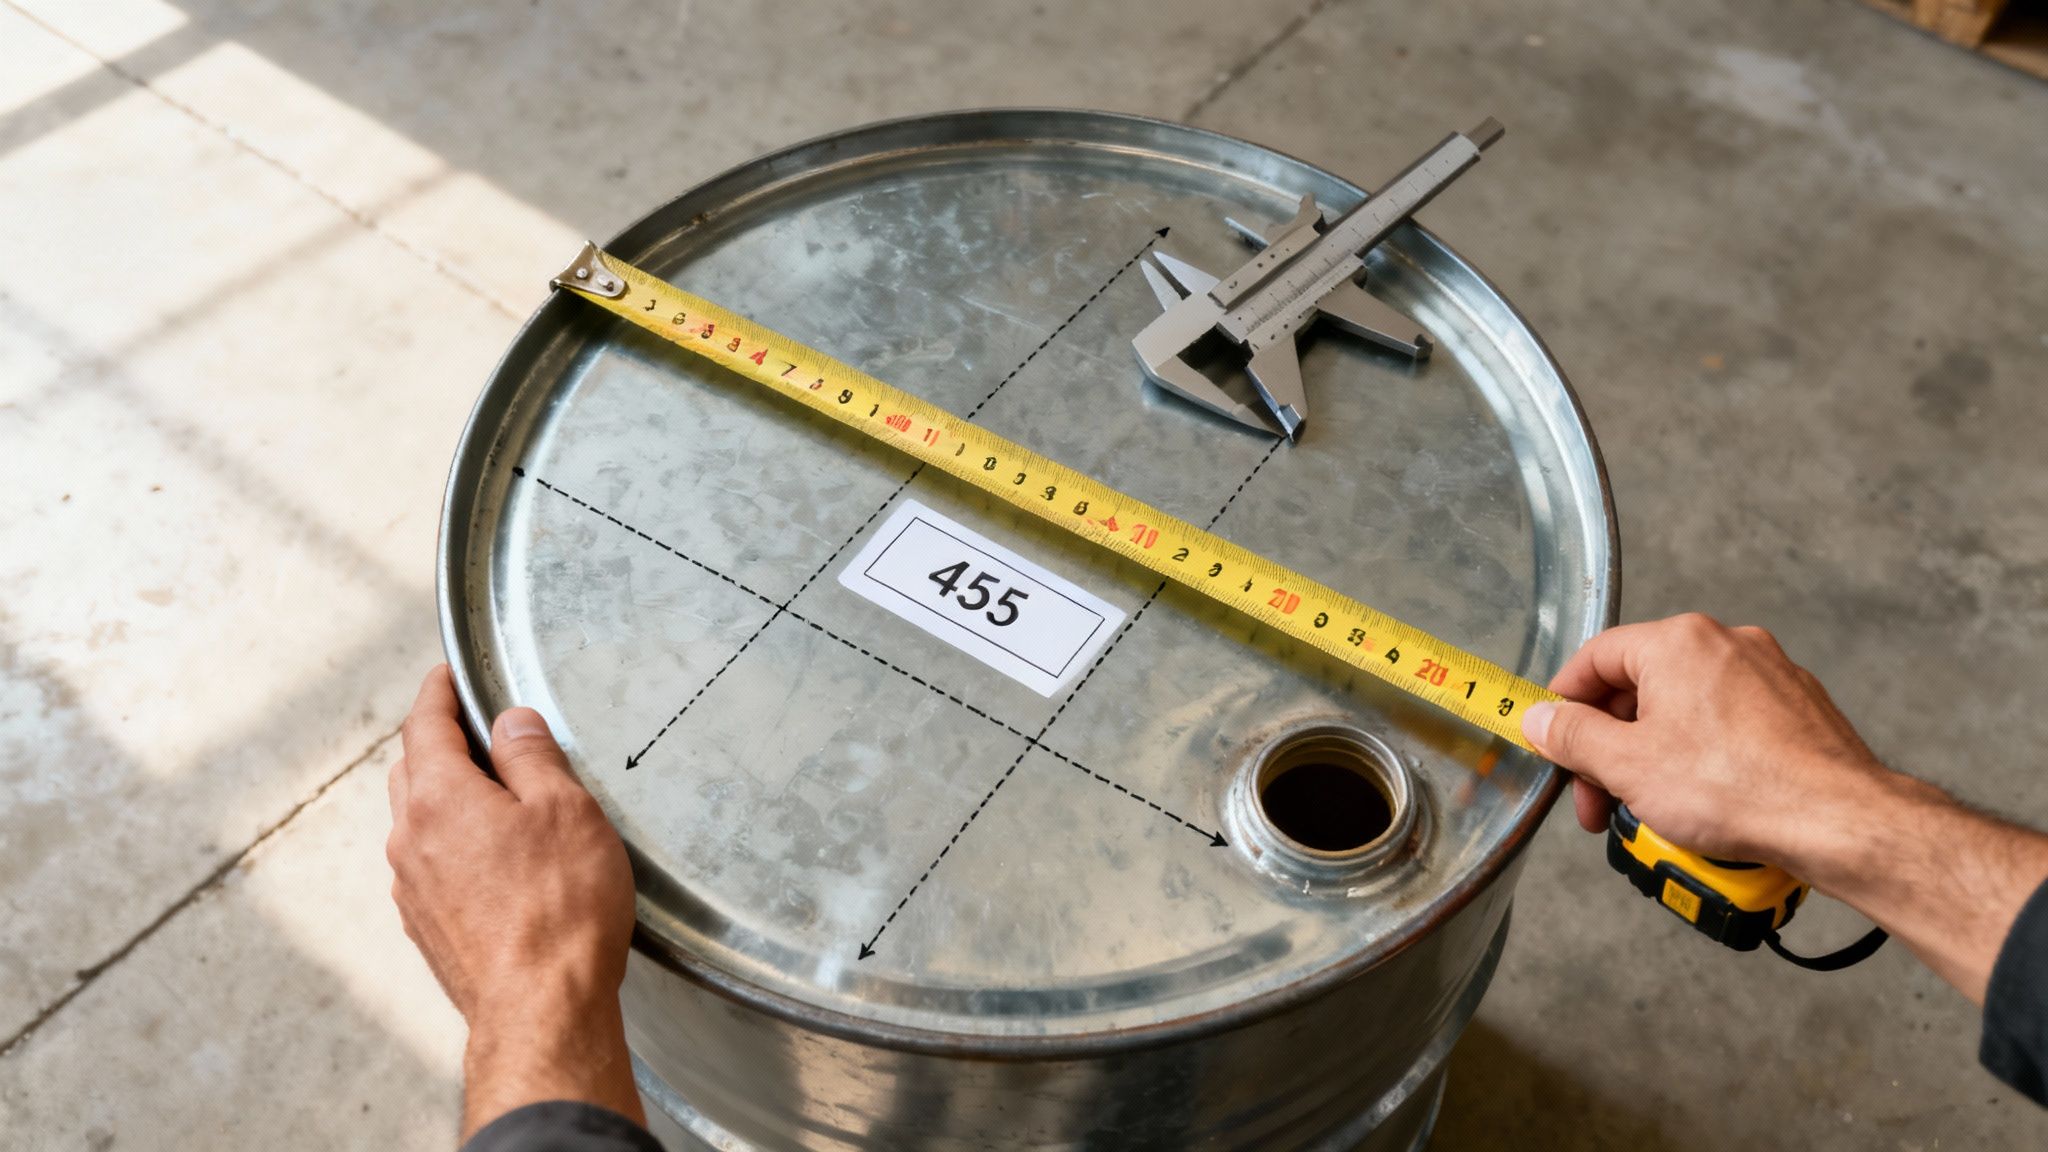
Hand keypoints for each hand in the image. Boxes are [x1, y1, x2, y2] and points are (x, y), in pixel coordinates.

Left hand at [386, 666, 642, 1135]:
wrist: (542, 1011)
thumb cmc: (560, 910)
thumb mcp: (564, 810)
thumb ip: (531, 756)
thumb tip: (509, 722)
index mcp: (437, 798)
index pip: (424, 724)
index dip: (438, 692)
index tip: (448, 676)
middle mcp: (410, 840)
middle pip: (413, 772)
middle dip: (442, 744)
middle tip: (482, 733)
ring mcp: (413, 890)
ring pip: (420, 824)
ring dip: (450, 801)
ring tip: (500, 802)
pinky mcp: (429, 930)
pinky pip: (432, 868)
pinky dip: (456, 848)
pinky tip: (497, 864)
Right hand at [1521, 613, 1893, 868]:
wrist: (1838, 821)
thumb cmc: (1739, 788)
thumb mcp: (1626, 765)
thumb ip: (1571, 736)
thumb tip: (1541, 720)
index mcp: (1679, 641)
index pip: (1596, 657)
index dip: (1564, 702)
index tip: (1552, 738)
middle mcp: (1727, 644)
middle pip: (1642, 686)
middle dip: (1611, 747)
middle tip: (1597, 797)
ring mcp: (1770, 674)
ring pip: (1686, 709)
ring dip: (1654, 756)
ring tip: (1651, 808)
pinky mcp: (1799, 710)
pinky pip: (1730, 726)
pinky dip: (1703, 758)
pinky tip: (1703, 803)